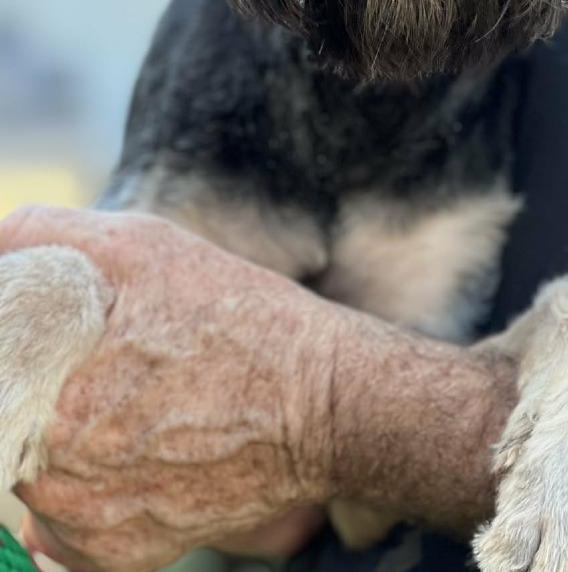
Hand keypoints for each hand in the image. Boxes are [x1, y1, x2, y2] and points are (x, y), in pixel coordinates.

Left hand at [1, 206, 339, 571]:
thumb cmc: (240, 318)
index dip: (20, 347)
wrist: (325, 403)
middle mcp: (54, 473)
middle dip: (43, 388)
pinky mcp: (119, 557)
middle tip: (114, 364)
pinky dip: (88, 490)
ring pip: (31, 475)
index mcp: (51, 392)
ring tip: (136, 402)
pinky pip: (65, 527)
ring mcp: (85, 523)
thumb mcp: (146, 245)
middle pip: (6, 424)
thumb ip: (47, 238)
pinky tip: (139, 448)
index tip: (61, 337)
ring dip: (61, 440)